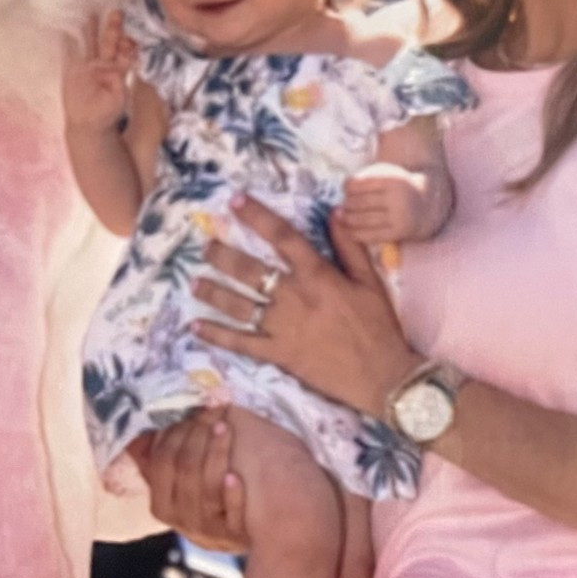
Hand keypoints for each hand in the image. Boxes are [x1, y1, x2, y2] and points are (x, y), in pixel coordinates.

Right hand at [63, 11, 135, 131]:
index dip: (127, 43)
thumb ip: (118, 82)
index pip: (124, 52)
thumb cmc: (107, 112)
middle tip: (116, 12)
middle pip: (108, 42)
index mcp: (118, 70)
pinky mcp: (73, 69)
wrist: (88, 124)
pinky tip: (66, 29)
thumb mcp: (118, 98)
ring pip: (90, 43)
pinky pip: (70, 53)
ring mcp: (87, 65)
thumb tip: (114, 70)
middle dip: (112, 28)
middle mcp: (103, 63)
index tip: (129, 33)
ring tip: (90, 13)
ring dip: (91, 29)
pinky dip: (68, 42)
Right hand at [129, 414, 249, 551]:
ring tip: (224, 426)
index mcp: (162, 505)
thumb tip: (136, 435)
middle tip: (211, 411)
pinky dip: (232, 494)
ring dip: (216, 452)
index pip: (161, 462)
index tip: (189, 410)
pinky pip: (231, 513)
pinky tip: (235, 476)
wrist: (245, 536)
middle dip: (197, 435)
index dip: (173, 432)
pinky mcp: (236, 535)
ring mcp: (210, 530)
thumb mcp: (178, 486)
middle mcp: (183, 520)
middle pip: (185, 470)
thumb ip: (157, 461)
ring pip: (208, 488)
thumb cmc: (207, 501)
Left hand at [190, 196, 418, 415]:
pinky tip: (196, 327)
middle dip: (223, 256)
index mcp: (317, 276)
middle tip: (206, 247)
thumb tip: (335, 211)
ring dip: (213, 292)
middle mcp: (294, 297)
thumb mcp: (370, 281)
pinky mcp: (278, 354)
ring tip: (194, 283)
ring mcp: (282, 327)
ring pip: (238, 305)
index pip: (282, 237)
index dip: (257, 216)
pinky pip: (241, 343)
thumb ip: (350, 245)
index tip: (236, 201)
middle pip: (249, 270)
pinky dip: (217, 335)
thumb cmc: (378, 327)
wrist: (381, 376)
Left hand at [338, 162, 425, 246]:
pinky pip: (371, 235)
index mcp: (392, 179)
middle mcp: (396, 198)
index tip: (346, 190)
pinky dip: (355, 234)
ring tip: (343, 217)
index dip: (347, 188)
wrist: (424, 205)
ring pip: (363, 220)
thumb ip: (365, 176)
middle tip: (342, 207)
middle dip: (346, 205)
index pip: (358, 184)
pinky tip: (349, 231)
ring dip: (348, 219)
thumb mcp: (386, 173)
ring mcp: (398, 216)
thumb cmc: (397, 187)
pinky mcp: (398, 232)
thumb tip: (343, 188)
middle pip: (359, 202)